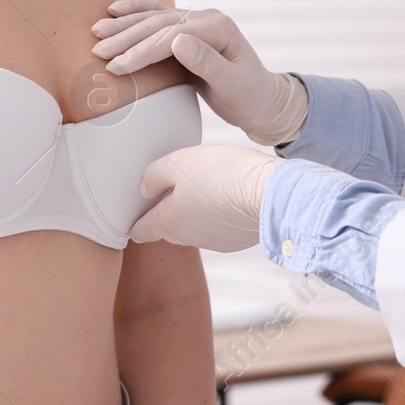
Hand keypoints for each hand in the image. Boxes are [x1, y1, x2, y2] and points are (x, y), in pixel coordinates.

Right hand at [91, 0, 308, 145]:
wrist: (263, 99)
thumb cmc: (249, 98)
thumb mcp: (232, 86)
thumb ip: (207, 63)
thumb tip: (178, 41)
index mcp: (219, 28)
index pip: (171, 36)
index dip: (142, 51)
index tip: (116, 66)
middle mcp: (208, 18)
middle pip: (159, 23)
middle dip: (126, 36)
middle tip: (97, 49)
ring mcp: (198, 20)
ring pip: (155, 17)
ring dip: (125, 23)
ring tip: (96, 30)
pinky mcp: (189, 28)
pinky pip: (158, 16)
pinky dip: (136, 13)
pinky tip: (116, 9)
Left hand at [129, 144, 280, 250]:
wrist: (270, 194)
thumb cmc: (223, 175)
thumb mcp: (179, 163)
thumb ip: (154, 176)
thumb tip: (146, 189)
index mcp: (169, 222)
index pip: (141, 231)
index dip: (135, 222)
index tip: (134, 217)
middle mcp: (188, 238)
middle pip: (168, 228)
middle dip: (167, 213)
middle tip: (173, 189)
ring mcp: (215, 242)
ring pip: (195, 228)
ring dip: (195, 212)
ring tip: (206, 187)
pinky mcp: (237, 239)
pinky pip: (218, 227)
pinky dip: (218, 215)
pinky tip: (228, 196)